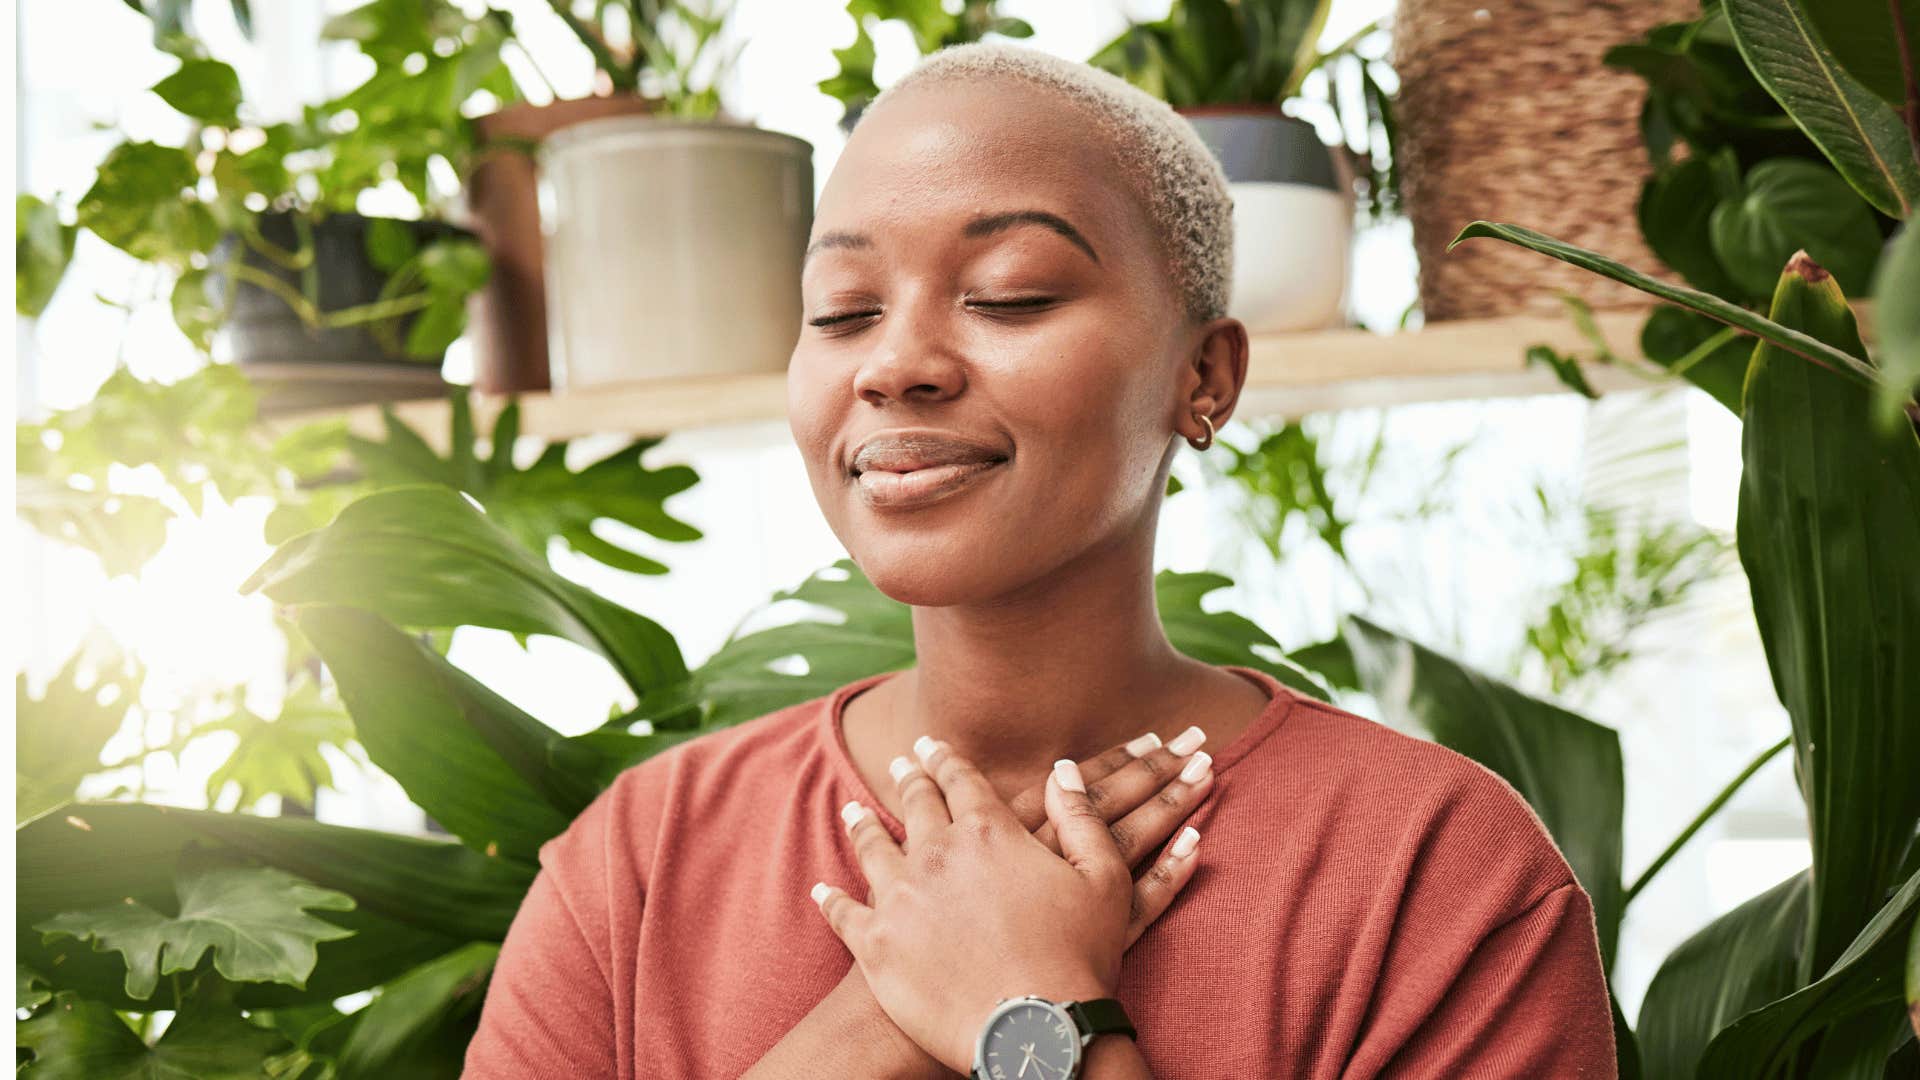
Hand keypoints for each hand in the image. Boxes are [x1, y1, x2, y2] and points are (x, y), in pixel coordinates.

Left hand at [812, 739, 1207, 1075]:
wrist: (1033, 1033)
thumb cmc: (1078, 959)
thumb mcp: (1103, 880)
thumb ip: (1082, 818)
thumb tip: (1062, 769)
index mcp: (988, 831)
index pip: (960, 781)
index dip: (946, 760)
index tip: (932, 745)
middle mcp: (936, 854)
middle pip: (915, 805)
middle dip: (909, 780)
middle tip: (901, 764)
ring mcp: (900, 898)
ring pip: (872, 848)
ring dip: (863, 826)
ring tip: (854, 812)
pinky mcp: (875, 944)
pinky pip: (844, 913)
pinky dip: (831, 900)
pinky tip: (823, 891)